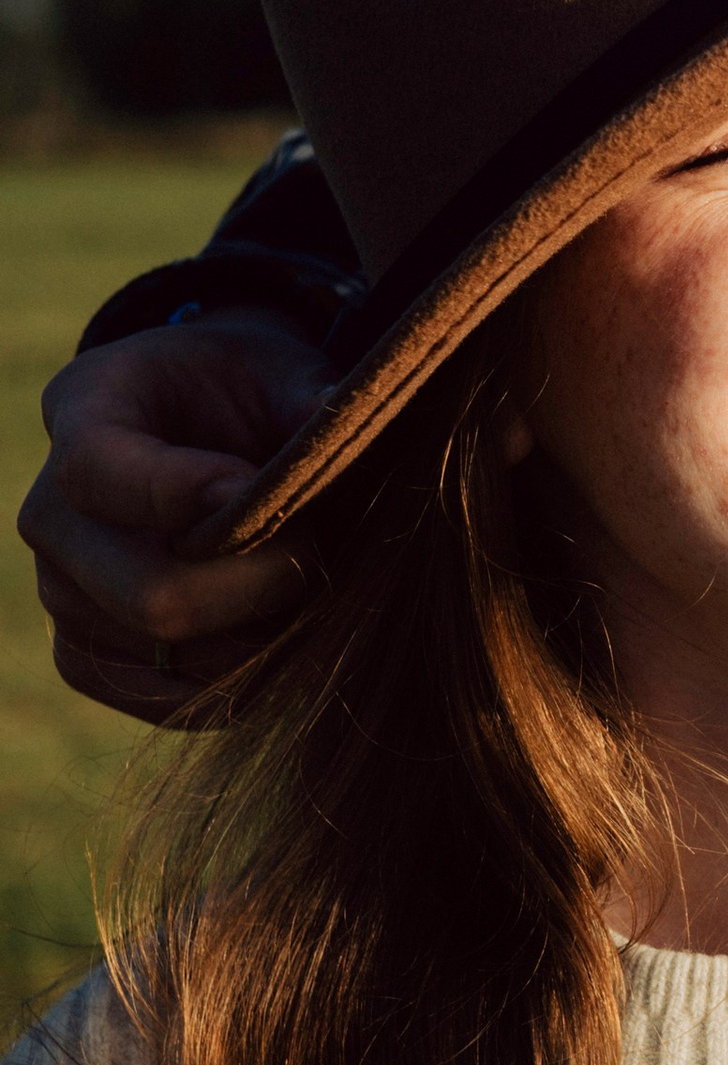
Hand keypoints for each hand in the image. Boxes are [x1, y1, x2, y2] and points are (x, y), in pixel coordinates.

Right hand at [19, 317, 326, 717]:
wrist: (204, 433)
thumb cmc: (244, 390)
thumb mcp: (278, 364)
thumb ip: (307, 395)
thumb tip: (338, 423)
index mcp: (83, 413)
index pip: (101, 472)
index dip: (188, 493)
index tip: (272, 492)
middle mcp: (53, 515)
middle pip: (151, 595)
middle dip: (263, 582)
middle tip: (316, 546)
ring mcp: (62, 596)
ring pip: (175, 656)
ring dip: (264, 632)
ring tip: (299, 579)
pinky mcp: (88, 659)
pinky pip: (173, 700)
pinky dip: (245, 677)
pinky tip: (275, 625)